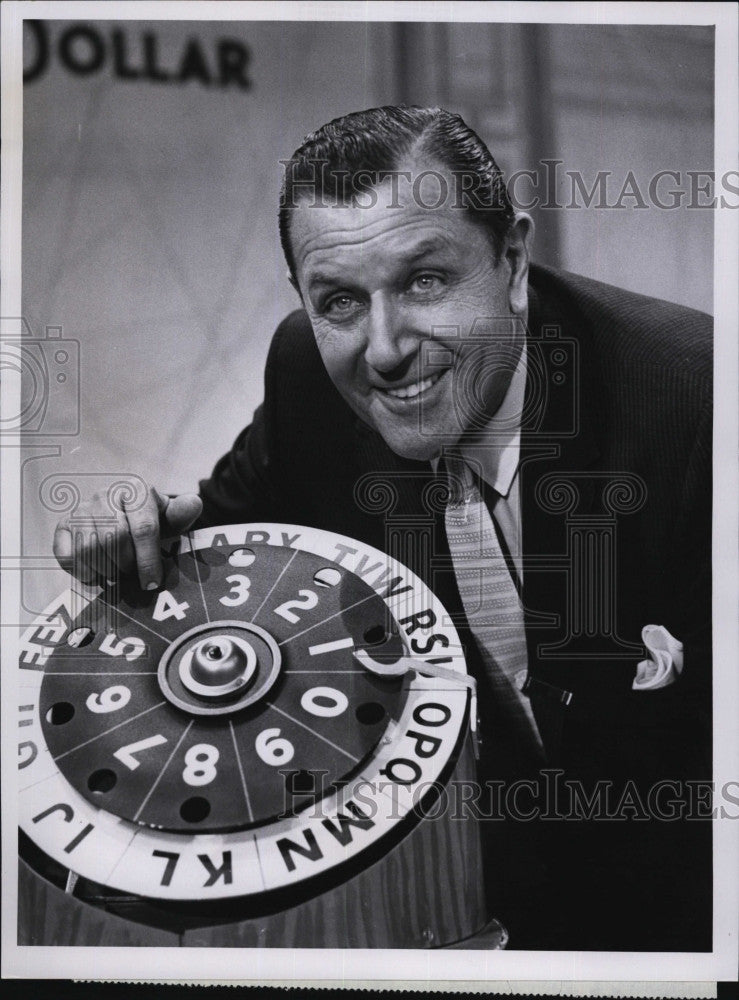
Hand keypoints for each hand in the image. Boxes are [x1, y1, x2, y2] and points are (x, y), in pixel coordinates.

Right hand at [53, 486, 202, 590]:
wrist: (123, 514)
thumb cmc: (152, 520)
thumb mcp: (171, 517)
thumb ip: (183, 513)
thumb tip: (193, 504)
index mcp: (137, 490)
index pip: (144, 528)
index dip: (148, 560)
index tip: (152, 583)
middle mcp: (106, 495)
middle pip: (114, 539)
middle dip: (126, 564)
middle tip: (132, 575)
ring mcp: (82, 509)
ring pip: (88, 547)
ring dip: (104, 569)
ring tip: (115, 575)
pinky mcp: (64, 525)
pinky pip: (66, 554)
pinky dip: (81, 570)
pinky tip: (95, 574)